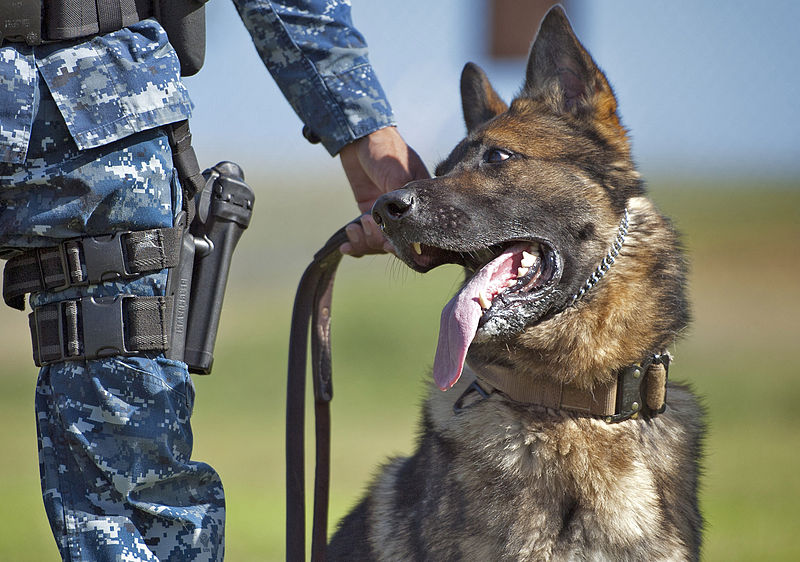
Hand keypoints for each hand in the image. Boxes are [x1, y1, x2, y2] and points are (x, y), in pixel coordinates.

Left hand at [338, 126, 428, 255]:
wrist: (359, 137)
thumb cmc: (386, 150)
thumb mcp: (399, 174)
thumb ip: (402, 202)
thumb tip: (402, 230)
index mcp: (420, 205)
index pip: (418, 235)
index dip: (404, 245)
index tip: (390, 245)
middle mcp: (405, 213)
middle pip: (397, 243)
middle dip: (379, 241)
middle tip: (368, 224)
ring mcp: (386, 215)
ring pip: (379, 244)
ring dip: (365, 241)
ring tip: (353, 228)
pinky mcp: (368, 214)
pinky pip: (364, 237)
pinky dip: (356, 245)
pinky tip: (345, 247)